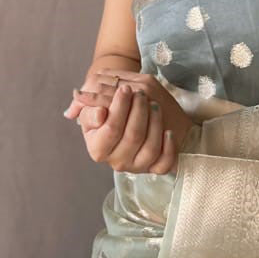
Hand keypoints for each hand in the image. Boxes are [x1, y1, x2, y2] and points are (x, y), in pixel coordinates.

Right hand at [65, 71, 195, 174]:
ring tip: (154, 105)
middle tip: (141, 93)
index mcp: (97, 147)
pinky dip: (168, 146)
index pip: (110, 128)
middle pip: (132, 136)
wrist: (135, 124)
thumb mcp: (96, 107)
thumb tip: (95, 109)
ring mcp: (136, 166)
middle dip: (139, 111)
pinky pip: (164, 164)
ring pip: (150, 148)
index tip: (125, 89)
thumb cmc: (112, 114)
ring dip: (154, 122)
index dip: (118, 107)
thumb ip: (90, 104)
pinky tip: (167, 132)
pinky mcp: (155, 168)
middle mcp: (116, 161)